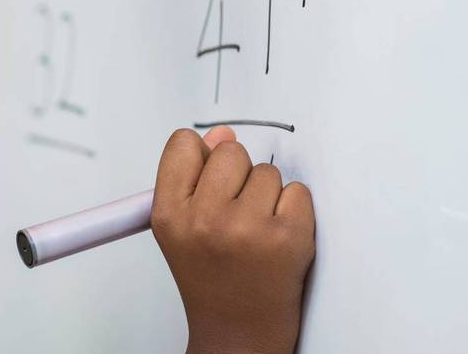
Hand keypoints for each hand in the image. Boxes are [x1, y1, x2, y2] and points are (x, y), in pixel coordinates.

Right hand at [151, 127, 315, 353]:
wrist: (239, 333)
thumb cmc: (212, 279)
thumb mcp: (182, 229)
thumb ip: (195, 177)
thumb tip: (222, 134)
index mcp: (169, 215)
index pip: (184, 144)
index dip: (202, 156)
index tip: (208, 176)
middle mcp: (204, 220)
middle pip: (231, 150)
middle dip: (238, 175)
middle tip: (236, 213)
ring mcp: (247, 229)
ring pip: (268, 172)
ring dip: (268, 196)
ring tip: (256, 232)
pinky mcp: (288, 239)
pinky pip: (298, 192)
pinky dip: (294, 211)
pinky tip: (278, 238)